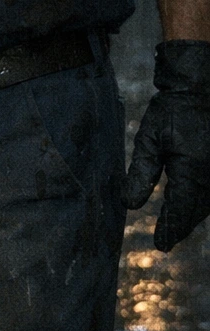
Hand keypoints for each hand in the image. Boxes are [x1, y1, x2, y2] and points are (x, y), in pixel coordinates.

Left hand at [125, 40, 209, 250]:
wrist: (202, 85)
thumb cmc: (172, 109)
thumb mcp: (150, 138)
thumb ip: (141, 173)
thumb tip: (129, 205)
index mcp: (192, 171)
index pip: (180, 211)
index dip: (170, 229)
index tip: (160, 245)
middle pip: (196, 210)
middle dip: (181, 225)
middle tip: (166, 239)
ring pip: (207, 202)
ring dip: (192, 213)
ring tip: (175, 225)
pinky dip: (201, 199)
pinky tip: (191, 201)